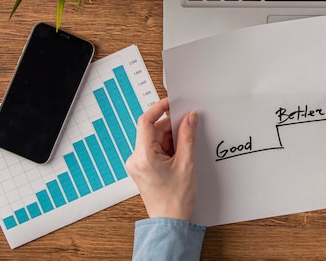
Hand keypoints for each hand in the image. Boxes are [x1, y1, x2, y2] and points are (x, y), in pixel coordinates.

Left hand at [125, 98, 198, 221]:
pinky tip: (179, 155)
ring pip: (155, 139)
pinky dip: (168, 147)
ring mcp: (137, 163)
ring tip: (184, 151)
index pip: (145, 122)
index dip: (159, 108)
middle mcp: (135, 159)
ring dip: (171, 138)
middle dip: (171, 127)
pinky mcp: (142, 167)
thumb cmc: (176, 199)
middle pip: (152, 130)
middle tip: (189, 127)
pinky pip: (154, 148)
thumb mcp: (186, 163)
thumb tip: (189, 117)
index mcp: (143, 156)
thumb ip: (187, 136)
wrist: (170, 222)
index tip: (171, 102)